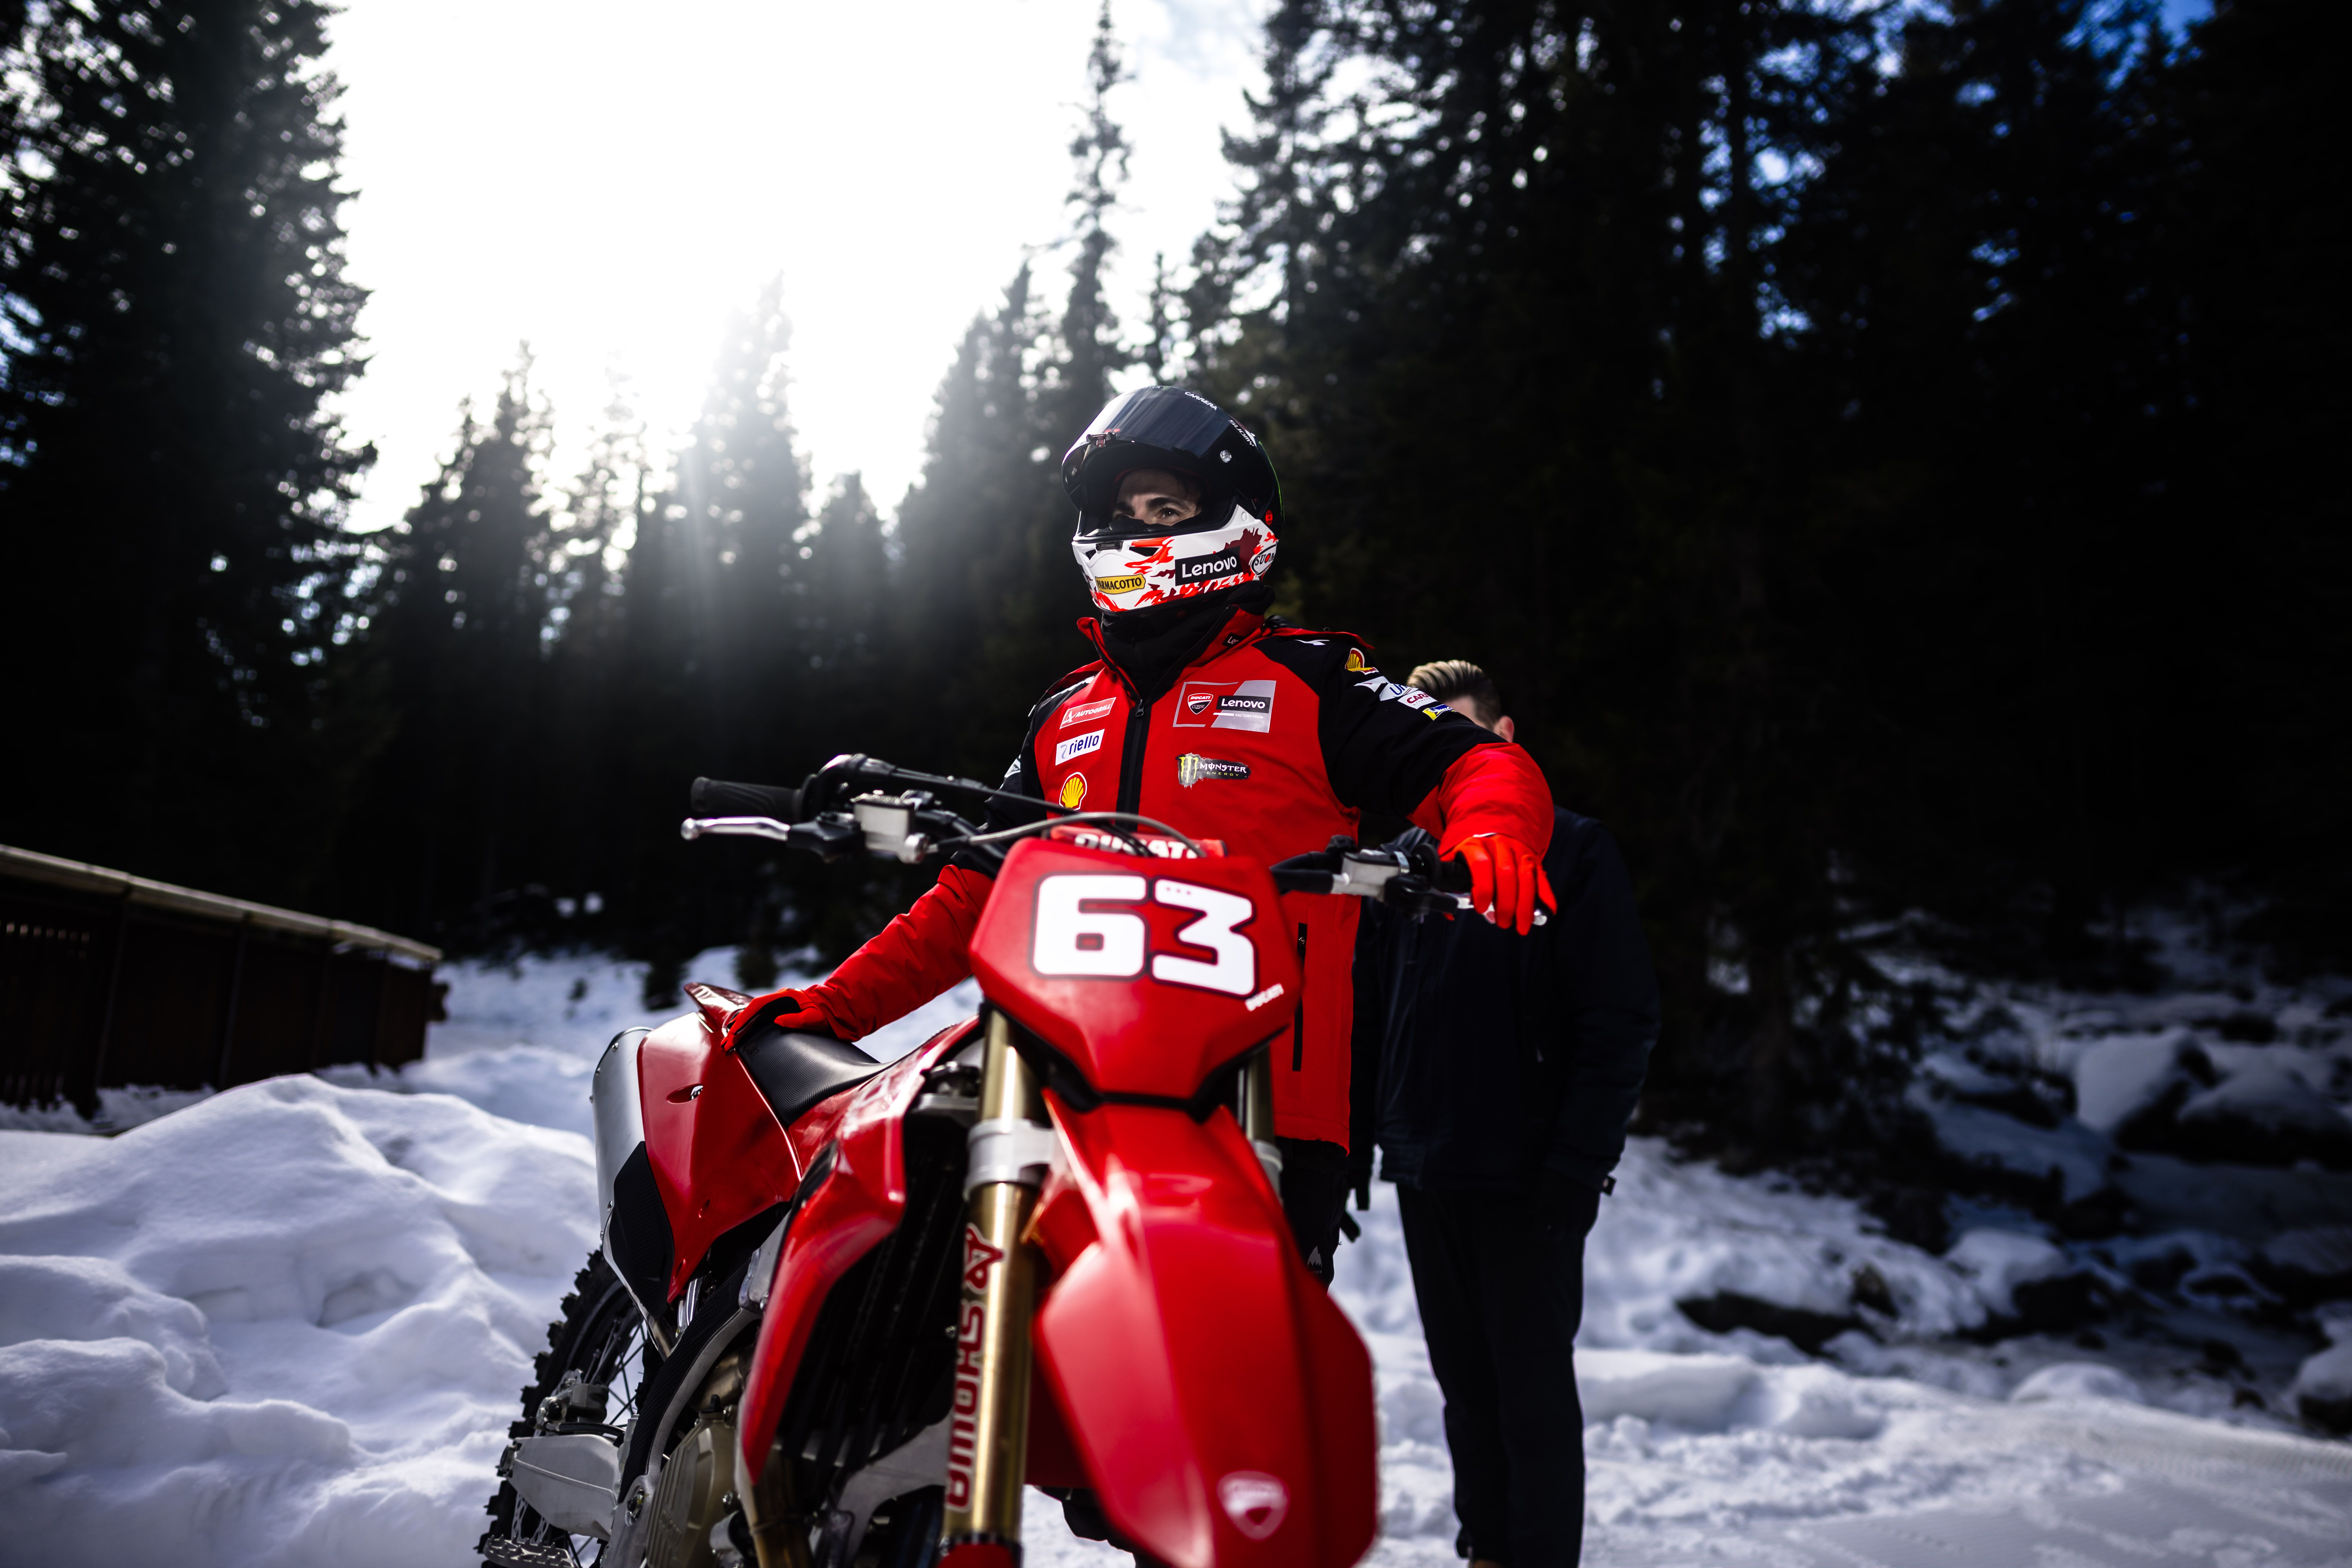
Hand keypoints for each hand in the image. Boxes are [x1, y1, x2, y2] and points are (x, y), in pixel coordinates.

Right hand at [723, 987, 838, 1049]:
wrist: (835, 1011)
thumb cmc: (825, 1014)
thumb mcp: (813, 1018)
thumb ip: (797, 1019)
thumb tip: (778, 1021)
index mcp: (783, 997)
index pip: (757, 1005)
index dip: (744, 1018)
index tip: (734, 1032)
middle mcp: (778, 1000)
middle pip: (751, 1013)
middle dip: (737, 1028)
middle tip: (726, 1044)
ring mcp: (778, 1007)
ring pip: (754, 1017)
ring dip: (741, 1030)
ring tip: (729, 1044)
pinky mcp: (779, 1014)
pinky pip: (760, 1021)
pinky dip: (750, 1029)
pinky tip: (743, 1039)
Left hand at [1452, 834, 1554, 934]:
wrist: (1494, 829)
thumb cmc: (1473, 852)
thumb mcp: (1456, 860)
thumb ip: (1450, 883)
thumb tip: (1449, 912)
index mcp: (1475, 845)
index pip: (1481, 864)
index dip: (1482, 888)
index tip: (1481, 908)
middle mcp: (1498, 846)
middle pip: (1506, 874)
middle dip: (1505, 903)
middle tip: (1502, 923)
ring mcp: (1518, 851)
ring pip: (1526, 877)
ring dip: (1525, 905)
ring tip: (1521, 926)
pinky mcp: (1533, 859)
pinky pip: (1541, 877)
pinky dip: (1546, 896)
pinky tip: (1548, 912)